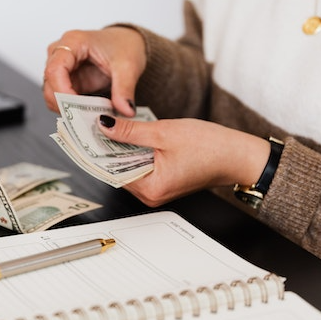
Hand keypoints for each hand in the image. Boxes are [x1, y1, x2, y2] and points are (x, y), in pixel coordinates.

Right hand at [42, 27, 145, 116]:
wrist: (128, 44)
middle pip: (49, 84)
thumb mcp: (128, 66)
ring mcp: (62, 68)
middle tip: (85, 118)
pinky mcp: (67, 81)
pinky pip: (61, 99)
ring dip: (67, 109)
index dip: (62, 91)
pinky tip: (87, 113)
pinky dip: (72, 109)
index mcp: (73, 42)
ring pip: (52, 94)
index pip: (55, 69)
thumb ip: (125, 89)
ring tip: (89, 116)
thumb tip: (125, 110)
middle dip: (64, 104)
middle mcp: (61, 53)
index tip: (76, 108)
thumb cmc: (124, 45)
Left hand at [97, 115, 270, 206]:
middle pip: (117, 170)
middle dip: (106, 147)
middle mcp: (151, 195)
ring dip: (120, 148)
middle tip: (93, 124)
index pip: (110, 170)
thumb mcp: (164, 132)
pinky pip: (140, 167)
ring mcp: (157, 190)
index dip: (95, 150)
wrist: (238, 155)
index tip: (83, 134)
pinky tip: (129, 135)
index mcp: (151, 188)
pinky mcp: (163, 182)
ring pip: (128, 167)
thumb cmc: (211, 147)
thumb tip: (104, 126)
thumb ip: (130, 131)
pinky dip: (133, 152)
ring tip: (110, 126)